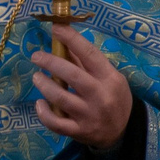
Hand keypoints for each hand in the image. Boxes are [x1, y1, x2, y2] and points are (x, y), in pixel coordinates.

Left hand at [31, 24, 132, 151]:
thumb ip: (86, 63)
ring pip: (61, 98)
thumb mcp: (108, 78)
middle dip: (51, 62)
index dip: (72, 39)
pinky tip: (39, 103)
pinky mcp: (79, 131)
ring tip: (36, 77)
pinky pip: (55, 122)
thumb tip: (64, 41)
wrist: (123, 131)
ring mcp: (89, 115)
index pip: (90, 54)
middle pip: (72, 75)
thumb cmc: (113, 98)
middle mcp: (100, 96)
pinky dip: (43, 112)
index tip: (56, 28)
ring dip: (44, 85)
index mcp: (110, 78)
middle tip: (36, 56)